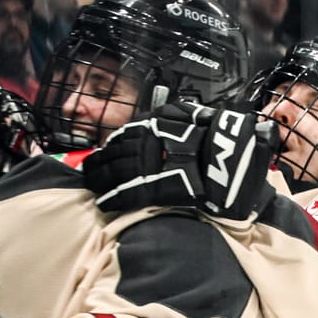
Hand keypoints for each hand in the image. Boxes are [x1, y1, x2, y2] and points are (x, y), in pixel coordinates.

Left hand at [75, 102, 276, 221]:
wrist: (227, 157)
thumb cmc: (217, 136)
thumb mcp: (197, 115)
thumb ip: (184, 116)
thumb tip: (180, 117)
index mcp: (154, 124)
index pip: (124, 135)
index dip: (113, 145)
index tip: (107, 150)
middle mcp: (143, 142)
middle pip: (113, 154)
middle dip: (99, 163)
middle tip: (90, 170)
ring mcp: (144, 166)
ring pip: (112, 172)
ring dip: (98, 179)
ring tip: (91, 184)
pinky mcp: (148, 190)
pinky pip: (123, 194)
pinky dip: (110, 198)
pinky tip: (102, 202)